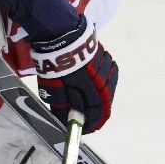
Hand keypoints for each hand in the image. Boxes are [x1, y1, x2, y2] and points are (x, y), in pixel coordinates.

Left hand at [31, 17, 117, 133]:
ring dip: (93, 95)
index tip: (83, 130)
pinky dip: (94, 82)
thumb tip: (69, 121)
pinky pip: (103, 75)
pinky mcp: (105, 56)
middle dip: (91, 110)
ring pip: (103, 88)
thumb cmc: (57, 63)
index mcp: (96, 90)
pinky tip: (84, 81)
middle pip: (102, 102)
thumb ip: (65, 107)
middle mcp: (107, 80)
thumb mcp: (56, 89)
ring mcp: (108, 67)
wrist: (60, 34)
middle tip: (79, 116)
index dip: (90, 124)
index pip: (98, 114)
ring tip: (79, 98)